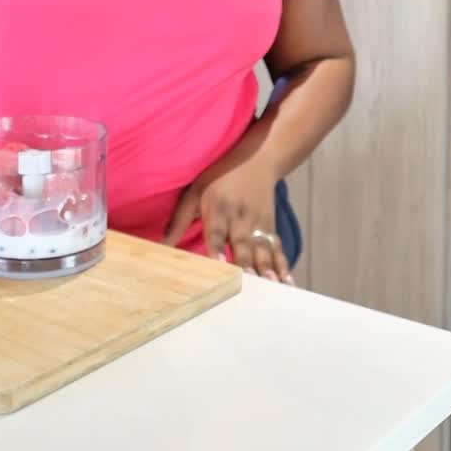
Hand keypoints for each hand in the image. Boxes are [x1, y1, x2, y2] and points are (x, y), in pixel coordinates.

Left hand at [165, 137, 292, 282]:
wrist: (258, 158)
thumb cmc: (219, 177)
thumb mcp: (195, 191)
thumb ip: (180, 220)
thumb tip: (161, 245)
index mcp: (218, 209)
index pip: (216, 233)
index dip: (217, 249)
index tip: (219, 265)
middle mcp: (240, 219)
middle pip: (242, 247)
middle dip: (246, 268)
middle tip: (248, 289)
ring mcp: (258, 224)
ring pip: (263, 251)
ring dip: (267, 272)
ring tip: (271, 291)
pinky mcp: (271, 228)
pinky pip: (278, 250)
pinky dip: (284, 268)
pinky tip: (288, 284)